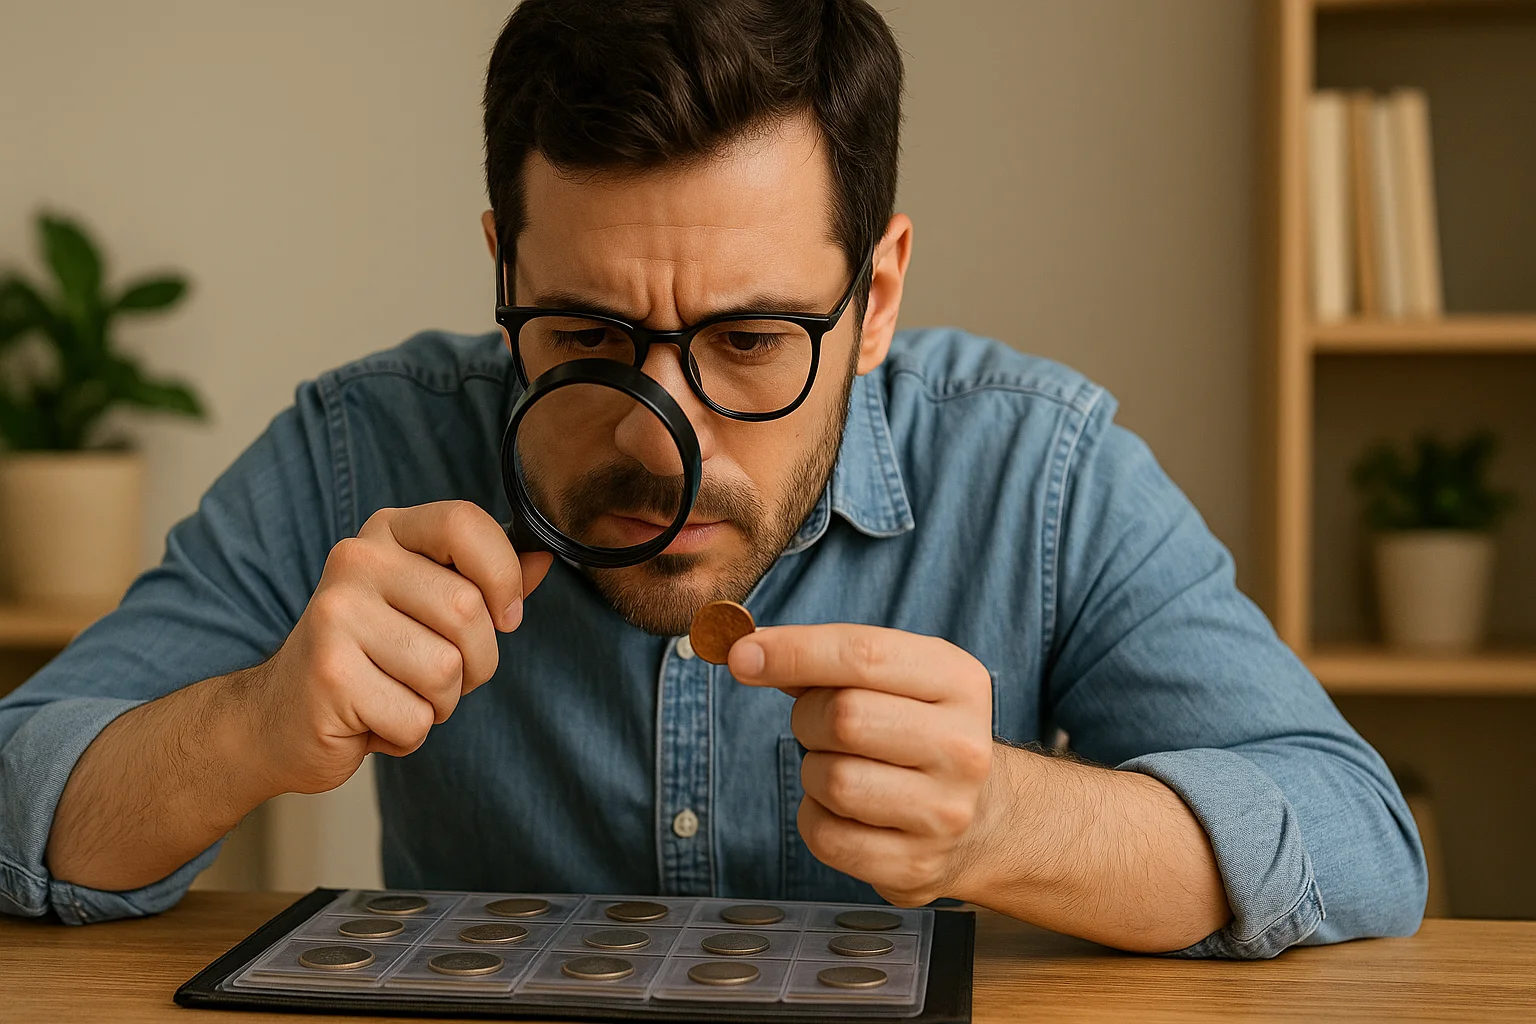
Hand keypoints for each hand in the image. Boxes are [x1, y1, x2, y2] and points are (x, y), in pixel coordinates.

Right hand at [245, 500, 552, 795]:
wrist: (277, 717)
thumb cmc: (371, 658)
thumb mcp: (427, 607)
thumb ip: (486, 581)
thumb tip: (544, 557)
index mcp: (387, 533)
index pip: (464, 522)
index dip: (503, 575)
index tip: (506, 617)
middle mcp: (356, 562)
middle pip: (467, 610)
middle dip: (475, 662)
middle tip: (435, 676)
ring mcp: (336, 616)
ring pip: (446, 670)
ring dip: (440, 703)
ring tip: (397, 694)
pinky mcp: (328, 675)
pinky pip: (416, 718)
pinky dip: (407, 734)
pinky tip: (371, 719)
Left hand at [729, 624, 994, 905]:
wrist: (981, 820)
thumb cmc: (914, 732)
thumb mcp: (895, 680)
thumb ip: (828, 661)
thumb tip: (749, 654)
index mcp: (958, 682)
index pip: (863, 654)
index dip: (793, 651)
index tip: (741, 655)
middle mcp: (962, 747)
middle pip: (843, 718)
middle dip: (808, 718)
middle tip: (819, 727)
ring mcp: (944, 813)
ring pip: (832, 781)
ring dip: (814, 772)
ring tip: (842, 769)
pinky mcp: (915, 866)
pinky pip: (826, 836)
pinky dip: (816, 818)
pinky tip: (845, 812)